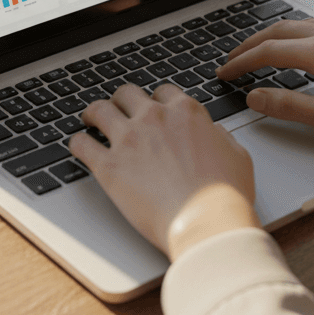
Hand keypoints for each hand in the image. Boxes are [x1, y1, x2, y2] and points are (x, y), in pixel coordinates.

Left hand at [72, 83, 260, 260]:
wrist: (206, 222)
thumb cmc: (225, 195)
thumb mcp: (236, 154)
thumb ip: (218, 136)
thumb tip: (211, 133)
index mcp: (185, 113)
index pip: (163, 92)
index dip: (156, 100)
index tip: (151, 109)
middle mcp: (154, 118)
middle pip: (127, 94)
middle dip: (122, 102)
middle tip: (118, 112)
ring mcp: (128, 140)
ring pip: (99, 110)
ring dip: (93, 114)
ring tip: (90, 121)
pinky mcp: (109, 166)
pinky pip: (81, 144)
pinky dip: (77, 143)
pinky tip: (79, 147)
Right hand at [217, 20, 313, 151]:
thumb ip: (290, 107)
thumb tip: (256, 97)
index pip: (268, 52)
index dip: (241, 64)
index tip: (224, 75)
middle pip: (279, 30)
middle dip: (250, 44)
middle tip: (231, 61)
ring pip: (300, 25)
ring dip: (274, 36)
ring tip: (258, 51)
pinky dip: (298, 34)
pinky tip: (301, 46)